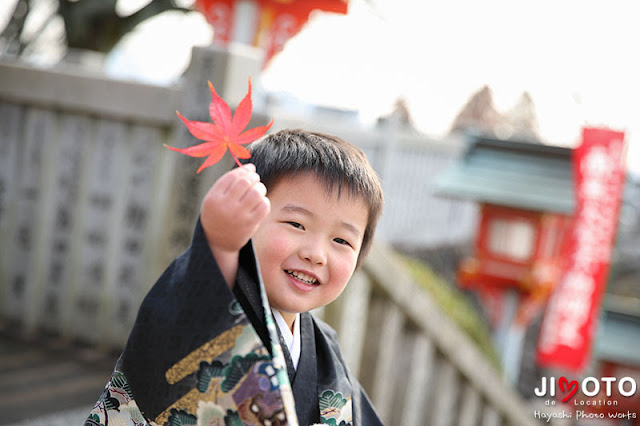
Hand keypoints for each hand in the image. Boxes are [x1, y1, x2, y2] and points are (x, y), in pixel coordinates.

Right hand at [200, 164, 269, 285]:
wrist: (217, 242)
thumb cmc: (218, 214)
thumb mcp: (215, 198)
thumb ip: (228, 183)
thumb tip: (250, 167)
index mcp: (214, 198)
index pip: (232, 176)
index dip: (244, 170)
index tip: (250, 170)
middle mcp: (225, 206)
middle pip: (245, 182)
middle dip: (254, 177)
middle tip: (255, 180)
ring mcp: (238, 216)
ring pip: (257, 192)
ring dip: (260, 188)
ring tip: (258, 191)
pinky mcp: (250, 225)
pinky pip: (263, 206)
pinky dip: (264, 201)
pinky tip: (260, 203)